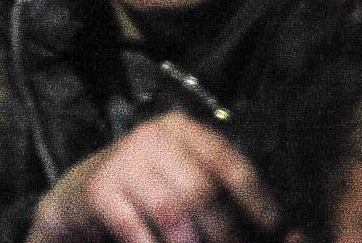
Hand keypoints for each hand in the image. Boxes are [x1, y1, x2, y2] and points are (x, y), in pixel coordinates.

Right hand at [29, 114, 273, 242]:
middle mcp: (154, 136)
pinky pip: (136, 227)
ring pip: (172, 209)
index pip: (227, 160)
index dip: (255, 196)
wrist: (75, 197)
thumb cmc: (142, 194)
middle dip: (225, 231)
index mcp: (183, 129)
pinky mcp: (100, 189)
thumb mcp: (180, 183)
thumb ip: (220, 200)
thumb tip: (286, 234)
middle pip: (202, 188)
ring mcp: (125, 160)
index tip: (277, 228)